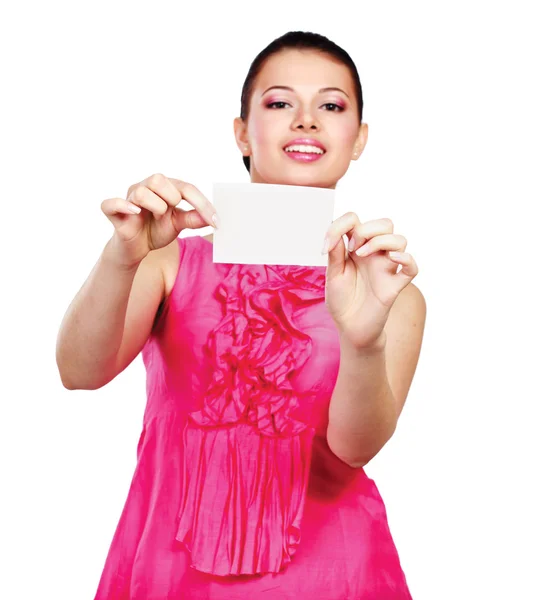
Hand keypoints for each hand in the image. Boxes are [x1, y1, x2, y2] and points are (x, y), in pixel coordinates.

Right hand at [101, 173, 218, 267]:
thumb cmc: (156, 230)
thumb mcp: (178, 225)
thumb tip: (212, 218)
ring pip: (141, 191)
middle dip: (171, 197)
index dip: (202, 204)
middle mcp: (145, 187)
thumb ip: (193, 219)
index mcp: (164, 188)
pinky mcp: (114, 212)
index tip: (216, 221)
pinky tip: (135, 213)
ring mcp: (128, 198)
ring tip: (157, 217)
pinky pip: (112, 203)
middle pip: (158, 179)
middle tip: (171, 212)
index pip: (185, 188)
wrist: (136, 248)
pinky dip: (123, 206)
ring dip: (154, 206)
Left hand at [323, 212, 418, 347]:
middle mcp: (374, 254)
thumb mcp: (332, 275)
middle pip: (385, 223)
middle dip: (367, 228)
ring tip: (361, 255)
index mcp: (356, 248)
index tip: (327, 245)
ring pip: (400, 240)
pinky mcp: (395, 285)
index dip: (341, 225)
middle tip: (352, 247)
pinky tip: (390, 260)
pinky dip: (406, 259)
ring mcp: (386, 268)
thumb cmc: (341, 301)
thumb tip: (336, 233)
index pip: (356, 220)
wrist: (349, 328)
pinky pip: (412, 267)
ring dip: (380, 241)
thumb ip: (335, 254)